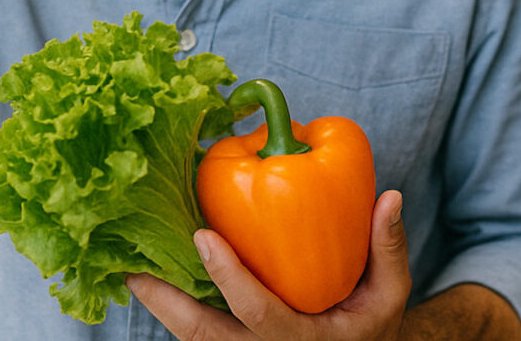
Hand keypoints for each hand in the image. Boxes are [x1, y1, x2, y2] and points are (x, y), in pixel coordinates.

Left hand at [128, 189, 410, 340]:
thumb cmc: (368, 329)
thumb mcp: (389, 296)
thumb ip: (388, 249)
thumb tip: (389, 195)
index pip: (256, 313)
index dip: (227, 276)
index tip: (203, 236)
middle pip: (203, 338)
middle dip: (165, 305)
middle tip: (134, 270)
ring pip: (192, 340)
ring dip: (160, 307)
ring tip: (131, 273)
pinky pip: (196, 334)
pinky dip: (171, 309)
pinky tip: (152, 279)